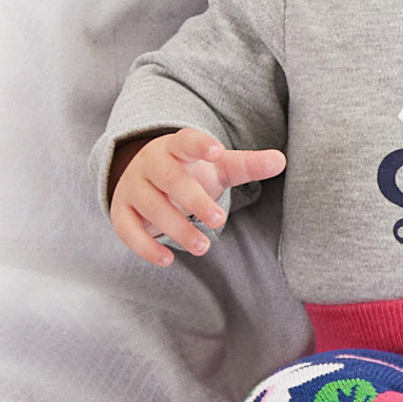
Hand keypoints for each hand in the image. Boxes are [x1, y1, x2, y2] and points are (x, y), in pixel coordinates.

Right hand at [109, 127, 285, 267]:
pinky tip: (167, 260)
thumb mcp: (219, 167)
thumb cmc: (190, 171)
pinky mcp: (121, 212)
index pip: (186, 140)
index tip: (217, 151)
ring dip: (177, 228)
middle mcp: (151, 163)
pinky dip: (145, 247)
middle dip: (195, 201)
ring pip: (152, 207)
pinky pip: (128, 230)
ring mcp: (133, 187)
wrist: (146, 179)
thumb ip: (247, 165)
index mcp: (176, 146)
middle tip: (219, 221)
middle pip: (171, 180)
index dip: (200, 145)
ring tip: (203, 247)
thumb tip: (281, 160)